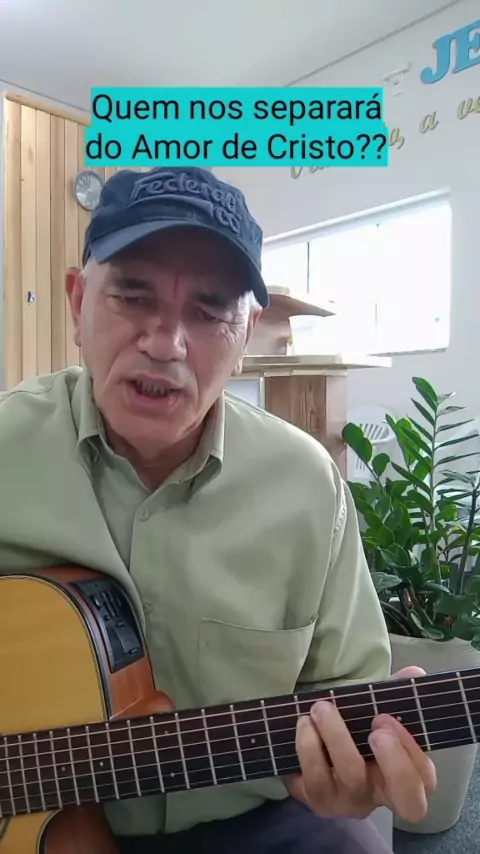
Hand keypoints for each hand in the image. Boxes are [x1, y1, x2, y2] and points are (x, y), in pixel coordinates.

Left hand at [286, 666, 436, 821]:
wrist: (312, 753)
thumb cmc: (353, 734)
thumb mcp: (375, 716)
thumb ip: (397, 695)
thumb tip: (415, 672)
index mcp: (402, 778)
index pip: (424, 780)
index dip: (411, 752)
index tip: (387, 718)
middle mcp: (380, 796)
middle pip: (407, 800)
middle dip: (394, 761)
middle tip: (375, 728)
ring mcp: (348, 801)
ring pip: (351, 778)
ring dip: (337, 737)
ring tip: (321, 708)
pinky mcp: (316, 799)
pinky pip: (314, 780)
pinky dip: (309, 748)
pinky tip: (304, 724)